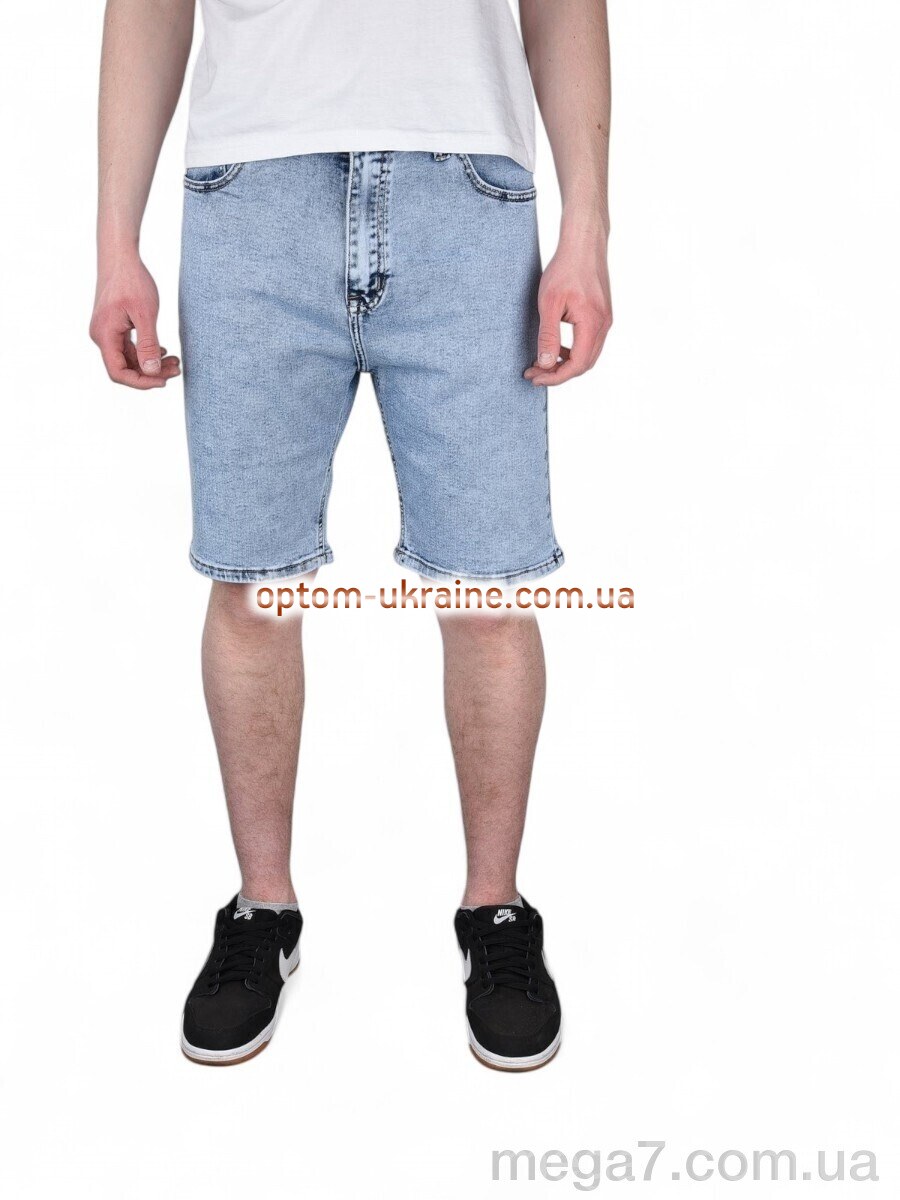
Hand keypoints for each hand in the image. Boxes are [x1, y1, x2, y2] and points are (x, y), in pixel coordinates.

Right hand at [90, 255, 180, 389]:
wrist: (120, 257)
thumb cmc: (132, 280)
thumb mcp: (145, 314)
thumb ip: (148, 344)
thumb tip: (152, 371)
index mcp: (105, 335)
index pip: (118, 373)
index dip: (141, 382)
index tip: (164, 380)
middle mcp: (102, 337)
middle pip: (126, 368)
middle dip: (151, 373)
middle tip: (177, 369)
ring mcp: (107, 332)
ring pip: (129, 359)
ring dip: (152, 363)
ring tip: (176, 361)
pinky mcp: (114, 327)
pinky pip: (130, 348)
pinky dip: (147, 352)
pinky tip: (164, 351)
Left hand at [524, 230, 611, 386]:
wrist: (584, 243)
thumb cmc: (566, 268)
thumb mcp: (549, 303)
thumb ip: (548, 335)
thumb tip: (545, 364)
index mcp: (592, 324)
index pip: (576, 365)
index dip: (555, 377)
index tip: (534, 377)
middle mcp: (604, 325)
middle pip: (584, 364)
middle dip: (558, 373)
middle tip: (534, 373)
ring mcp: (605, 320)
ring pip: (587, 355)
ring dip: (565, 363)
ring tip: (542, 362)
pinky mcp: (602, 315)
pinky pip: (589, 343)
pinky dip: (572, 351)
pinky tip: (556, 347)